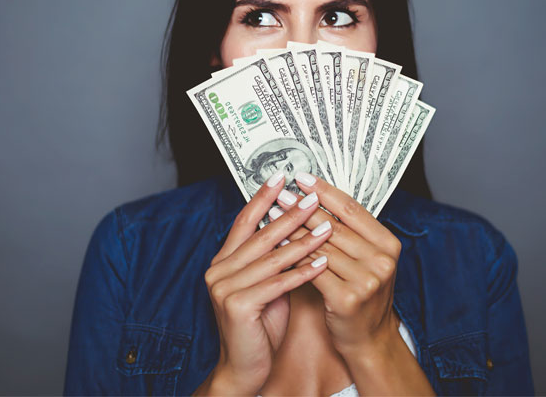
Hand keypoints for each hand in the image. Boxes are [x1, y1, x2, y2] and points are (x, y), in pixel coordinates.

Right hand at [199, 172, 331, 394]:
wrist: (245, 368)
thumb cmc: (260, 325)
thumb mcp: (266, 284)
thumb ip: (272, 258)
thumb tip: (295, 224)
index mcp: (223, 261)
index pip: (244, 221)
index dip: (262, 198)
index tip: (281, 176)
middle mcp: (218, 270)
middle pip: (260, 235)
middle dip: (290, 215)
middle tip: (313, 197)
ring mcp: (225, 288)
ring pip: (271, 258)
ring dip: (302, 241)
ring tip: (327, 227)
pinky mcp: (237, 306)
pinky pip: (277, 284)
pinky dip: (302, 272)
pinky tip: (322, 262)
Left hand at [272, 172, 401, 355]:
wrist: (369, 341)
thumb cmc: (362, 295)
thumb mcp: (367, 260)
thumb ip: (351, 234)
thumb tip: (316, 199)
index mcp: (388, 244)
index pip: (353, 209)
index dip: (325, 191)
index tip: (303, 178)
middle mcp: (381, 260)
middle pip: (334, 226)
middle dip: (304, 208)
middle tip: (281, 194)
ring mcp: (367, 280)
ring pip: (320, 247)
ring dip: (293, 229)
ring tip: (273, 214)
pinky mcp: (348, 298)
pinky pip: (313, 270)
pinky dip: (293, 256)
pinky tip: (277, 246)